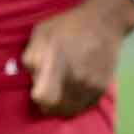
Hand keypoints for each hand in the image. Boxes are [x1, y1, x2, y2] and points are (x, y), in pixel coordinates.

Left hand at [21, 0, 133, 117]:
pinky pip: (83, 107)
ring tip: (60, 89)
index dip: (37, 95)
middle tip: (46, 91)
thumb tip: (30, 77)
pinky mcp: (101, 89)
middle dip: (46, 103)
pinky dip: (75, 102)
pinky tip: (72, 89)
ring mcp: (89, 85)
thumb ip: (31, 55)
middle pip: (54, 108)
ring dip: (61, 104)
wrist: (103, 23)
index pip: (42, 97)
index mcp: (56, 62)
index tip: (37, 87)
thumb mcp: (41, 32)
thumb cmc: (67, 25)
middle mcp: (74, 78)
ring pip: (69, 110)